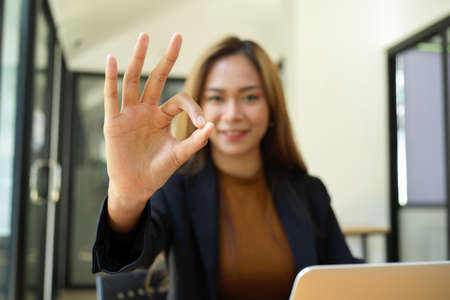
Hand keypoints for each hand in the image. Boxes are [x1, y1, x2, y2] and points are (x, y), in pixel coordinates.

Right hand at [104, 33, 212, 216]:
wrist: (136, 187)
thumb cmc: (157, 171)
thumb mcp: (178, 155)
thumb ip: (194, 142)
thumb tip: (213, 126)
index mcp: (162, 117)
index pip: (180, 101)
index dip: (194, 109)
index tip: (202, 125)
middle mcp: (146, 110)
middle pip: (157, 78)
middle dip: (167, 58)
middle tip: (178, 36)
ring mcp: (129, 114)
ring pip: (134, 81)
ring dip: (139, 59)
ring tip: (145, 37)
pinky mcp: (113, 122)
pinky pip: (112, 97)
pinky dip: (111, 79)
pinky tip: (113, 60)